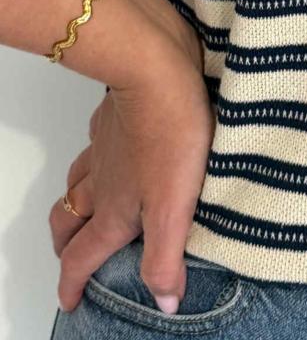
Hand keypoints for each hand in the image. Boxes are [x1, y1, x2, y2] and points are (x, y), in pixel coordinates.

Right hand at [48, 40, 215, 314]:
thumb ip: (166, 257)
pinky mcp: (113, 117)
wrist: (154, 71)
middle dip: (65, 245)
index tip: (68, 302)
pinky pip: (94, 144)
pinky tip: (112, 152)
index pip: (82, 258)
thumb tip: (165, 301)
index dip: (72, 284)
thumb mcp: (174, 208)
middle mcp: (101, 183)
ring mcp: (103, 148)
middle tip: (72, 257)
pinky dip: (95, 157)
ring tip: (88, 211)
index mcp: (114, 211)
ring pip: (76, 183)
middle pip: (67, 222)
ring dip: (76, 203)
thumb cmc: (170, 136)